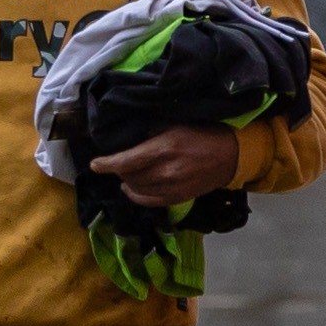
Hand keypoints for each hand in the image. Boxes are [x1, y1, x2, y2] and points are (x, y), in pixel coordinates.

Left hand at [92, 123, 243, 206]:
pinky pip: (148, 201)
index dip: (107, 164)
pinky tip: (132, 188)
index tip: (95, 164)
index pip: (127, 160)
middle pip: (129, 176)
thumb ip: (150, 131)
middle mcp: (166, 171)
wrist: (230, 156)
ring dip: (127, 182)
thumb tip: (128, 137)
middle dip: (118, 170)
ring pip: (136, 189)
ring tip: (125, 174)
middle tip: (117, 163)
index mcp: (164, 148)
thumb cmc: (201, 133)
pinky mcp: (177, 199)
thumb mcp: (174, 124)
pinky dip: (136, 195)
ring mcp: (172, 188)